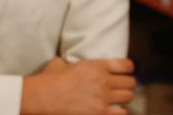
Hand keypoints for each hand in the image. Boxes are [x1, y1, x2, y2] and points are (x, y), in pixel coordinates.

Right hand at [21, 57, 135, 114]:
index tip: (126, 70)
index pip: (125, 65)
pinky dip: (119, 111)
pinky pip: (122, 112)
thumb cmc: (48, 80)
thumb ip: (72, 63)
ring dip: (124, 97)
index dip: (128, 68)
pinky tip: (113, 110)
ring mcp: (103, 99)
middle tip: (122, 86)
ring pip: (128, 97)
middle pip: (130, 82)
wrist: (42, 97)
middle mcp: (103, 81)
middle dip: (127, 84)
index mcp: (95, 66)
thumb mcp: (60, 63)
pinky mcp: (101, 113)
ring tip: (117, 98)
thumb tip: (71, 64)